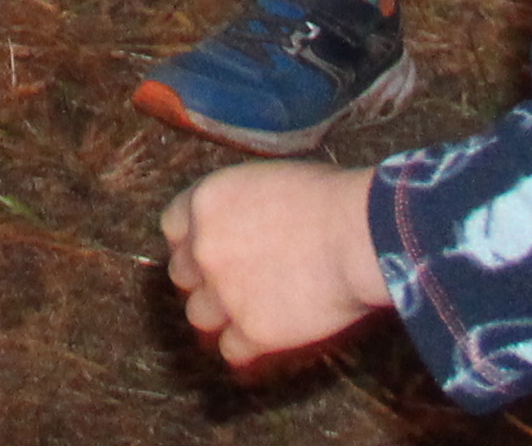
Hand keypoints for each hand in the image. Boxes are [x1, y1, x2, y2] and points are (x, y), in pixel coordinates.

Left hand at [156, 162, 391, 372]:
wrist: (358, 234)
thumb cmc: (329, 199)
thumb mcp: (270, 181)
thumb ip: (241, 207)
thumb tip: (244, 224)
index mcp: (206, 202)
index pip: (173, 228)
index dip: (191, 241)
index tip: (207, 250)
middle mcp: (204, 249)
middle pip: (182, 275)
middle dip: (203, 280)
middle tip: (232, 284)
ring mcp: (224, 293)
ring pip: (199, 316)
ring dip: (220, 316)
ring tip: (249, 313)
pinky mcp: (252, 332)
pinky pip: (232, 351)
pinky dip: (247, 348)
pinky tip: (267, 339)